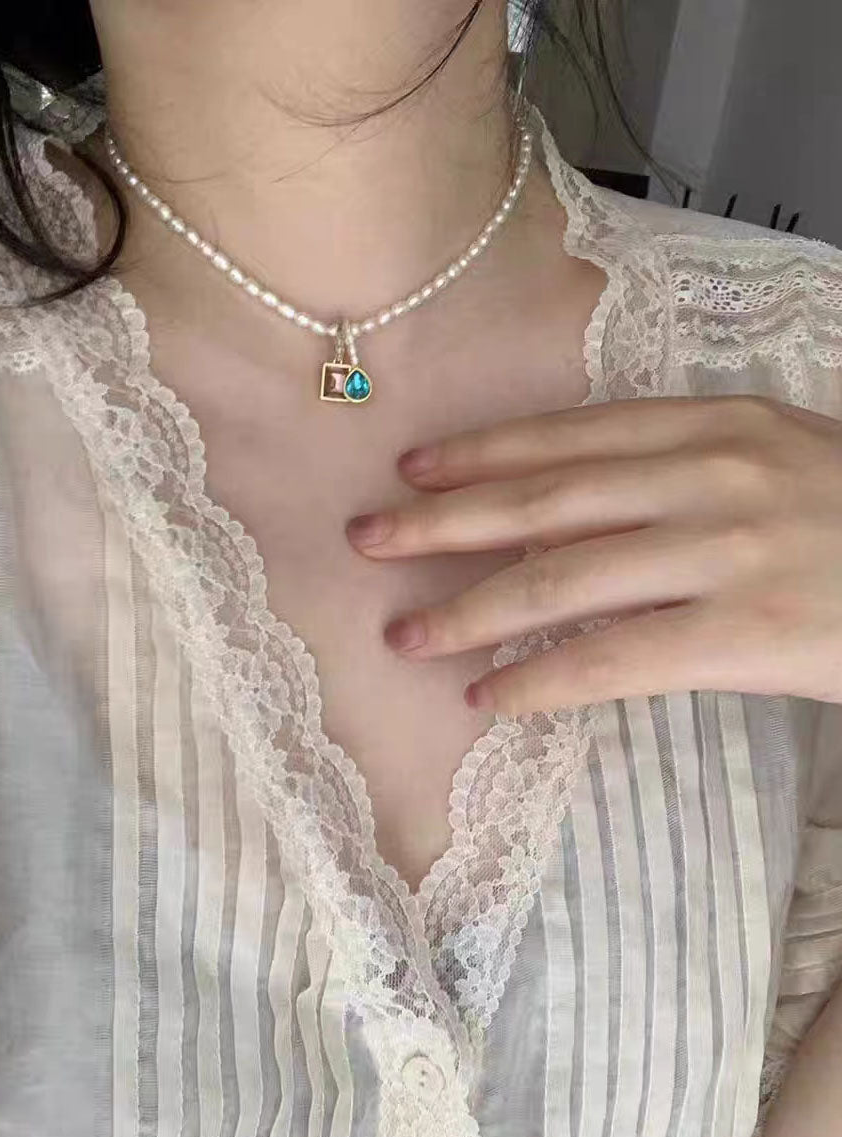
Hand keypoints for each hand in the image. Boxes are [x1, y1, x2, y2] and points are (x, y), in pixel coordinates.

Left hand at [344, 394, 841, 716]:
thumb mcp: (781, 460)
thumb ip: (687, 468)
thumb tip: (581, 505)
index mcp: (720, 424)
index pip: (573, 436)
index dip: (485, 453)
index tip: (416, 470)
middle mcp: (711, 476)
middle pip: (547, 499)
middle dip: (445, 523)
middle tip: (367, 541)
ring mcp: (728, 552)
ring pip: (564, 580)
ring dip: (471, 610)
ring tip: (406, 635)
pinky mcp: (749, 631)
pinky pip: (616, 660)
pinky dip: (543, 681)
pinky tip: (490, 700)